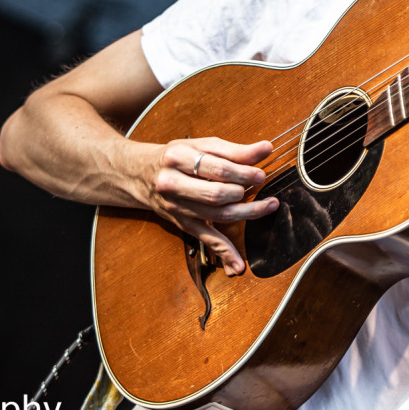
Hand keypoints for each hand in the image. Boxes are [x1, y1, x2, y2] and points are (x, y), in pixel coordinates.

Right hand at [146, 137, 278, 275]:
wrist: (140, 175)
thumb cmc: (176, 157)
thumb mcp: (200, 145)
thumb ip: (233, 150)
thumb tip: (265, 149)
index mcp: (178, 158)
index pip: (216, 168)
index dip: (242, 172)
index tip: (260, 173)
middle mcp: (173, 184)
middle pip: (215, 194)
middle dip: (243, 190)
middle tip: (261, 183)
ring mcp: (177, 207)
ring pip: (216, 215)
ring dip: (246, 214)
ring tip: (268, 206)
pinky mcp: (182, 224)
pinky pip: (206, 239)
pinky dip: (224, 253)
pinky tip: (238, 265)